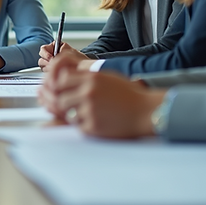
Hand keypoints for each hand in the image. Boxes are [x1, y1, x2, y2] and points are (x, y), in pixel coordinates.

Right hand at [37, 41, 86, 69]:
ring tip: (58, 69)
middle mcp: (50, 55)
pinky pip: (47, 73)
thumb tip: (52, 58)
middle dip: (47, 63)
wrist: (84, 67)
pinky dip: (51, 74)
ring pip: (43, 67)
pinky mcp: (51, 72)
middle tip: (54, 65)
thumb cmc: (78, 58)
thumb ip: (60, 52)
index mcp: (53, 47)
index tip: (51, 58)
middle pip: (41, 59)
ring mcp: (50, 64)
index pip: (43, 49)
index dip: (45, 54)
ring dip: (49, 69)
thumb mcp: (69, 52)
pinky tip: (58, 73)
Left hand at [39, 53, 164, 137]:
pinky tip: (94, 121)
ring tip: (83, 114)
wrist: (146, 111)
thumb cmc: (130, 95)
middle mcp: (88, 92)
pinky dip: (83, 125)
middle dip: (61, 103)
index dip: (59, 86)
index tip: (62, 90)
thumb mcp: (108, 78)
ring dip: (71, 115)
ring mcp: (90, 110)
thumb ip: (87, 78)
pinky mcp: (93, 126)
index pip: (61, 79)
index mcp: (91, 78)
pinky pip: (78, 127)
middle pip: (60, 98)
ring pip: (66, 114)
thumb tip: (66, 80)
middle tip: (66, 106)